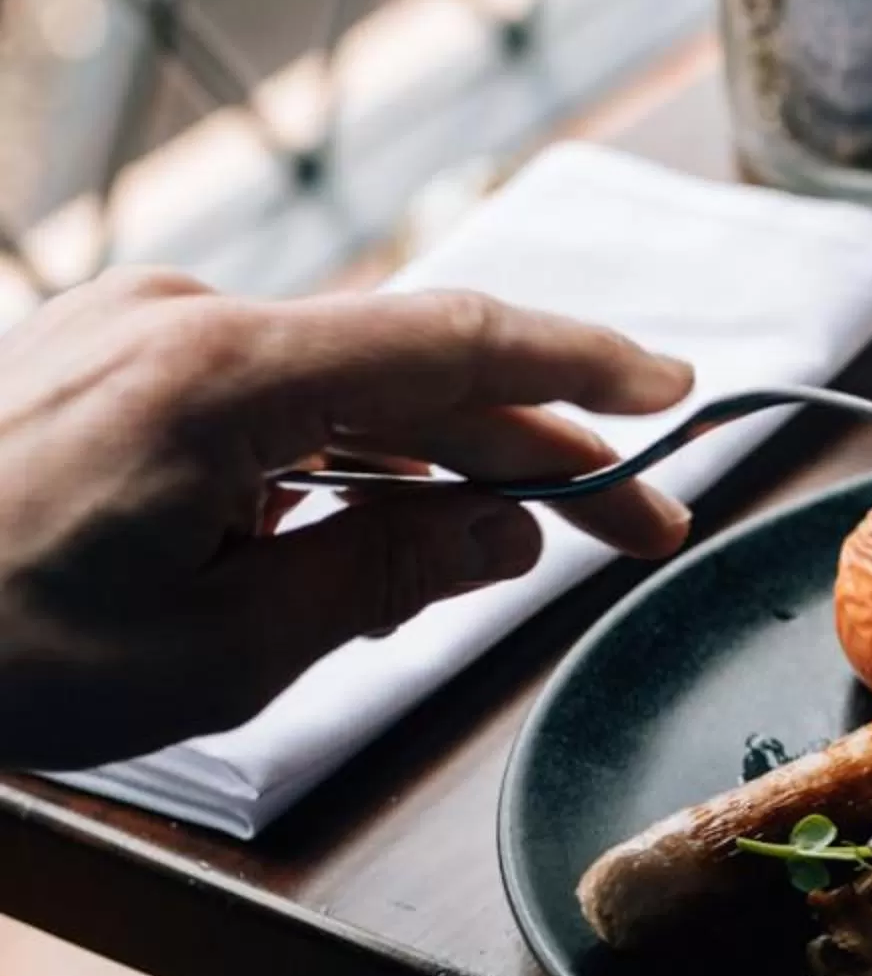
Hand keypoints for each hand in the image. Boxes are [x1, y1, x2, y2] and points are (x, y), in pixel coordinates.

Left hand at [0, 269, 694, 767]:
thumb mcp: (214, 654)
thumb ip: (382, 576)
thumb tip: (505, 529)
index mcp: (223, 377)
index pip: (458, 342)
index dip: (584, 367)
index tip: (678, 391)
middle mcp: (182, 321)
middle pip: (411, 365)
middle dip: (534, 442)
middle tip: (637, 520)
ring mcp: (127, 331)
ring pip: (335, 383)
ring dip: (433, 455)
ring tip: (515, 535)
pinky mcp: (89, 358)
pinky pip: (256, 393)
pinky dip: (334, 453)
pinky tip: (362, 521)